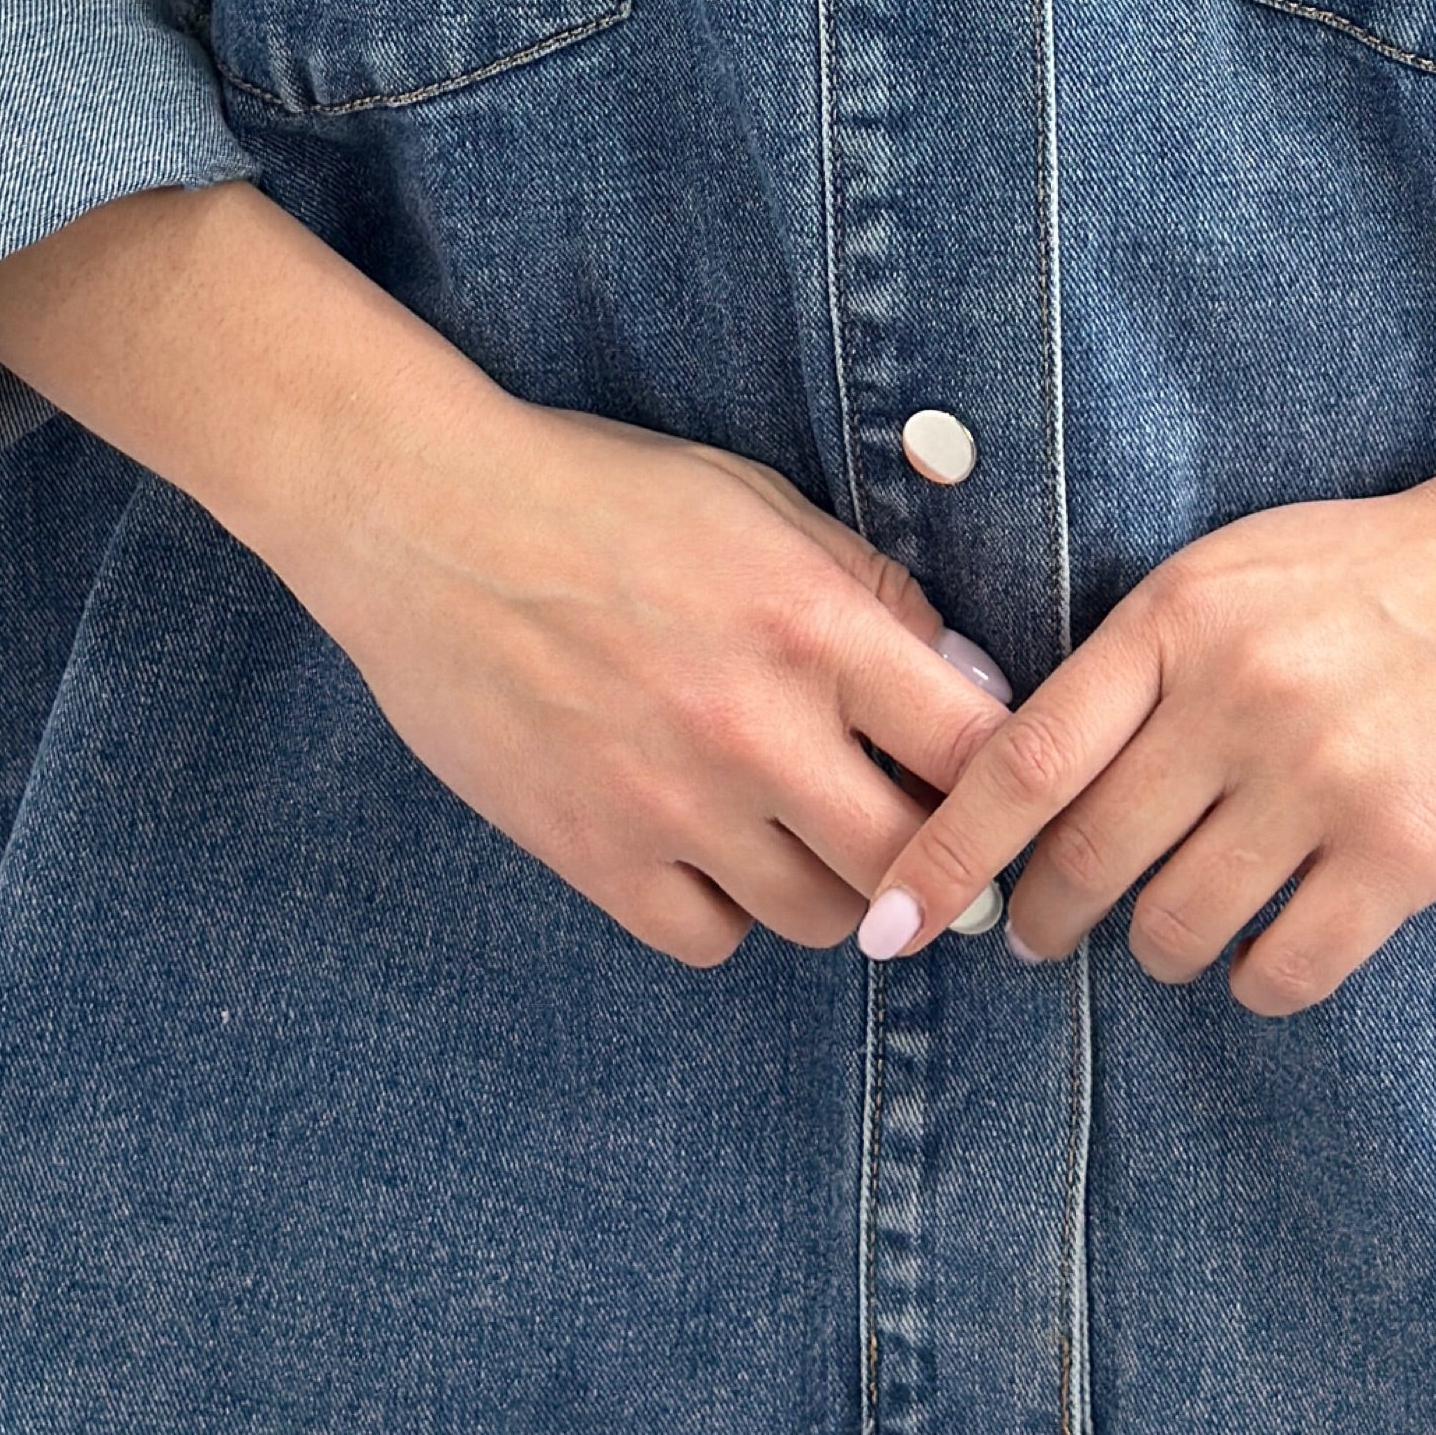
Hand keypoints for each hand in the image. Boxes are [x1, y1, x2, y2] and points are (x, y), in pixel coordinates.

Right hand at [296, 399, 1019, 965]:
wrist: (425, 522)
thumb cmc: (599, 495)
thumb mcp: (758, 502)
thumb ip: (871, 592)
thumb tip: (968, 682)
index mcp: (813, 623)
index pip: (979, 747)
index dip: (1011, 777)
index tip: (1003, 782)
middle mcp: (755, 726)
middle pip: (914, 860)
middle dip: (934, 853)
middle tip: (915, 829)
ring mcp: (672, 802)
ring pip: (821, 916)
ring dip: (832, 883)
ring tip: (803, 828)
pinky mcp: (594, 854)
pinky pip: (709, 939)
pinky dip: (726, 909)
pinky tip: (709, 848)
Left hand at [850, 233, 1435, 1016]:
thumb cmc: (1384, 570)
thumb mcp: (1234, 575)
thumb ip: (1139, 662)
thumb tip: (1030, 773)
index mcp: (1176, 620)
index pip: (1021, 762)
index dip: (943, 857)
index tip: (892, 921)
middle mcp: (1235, 699)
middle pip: (1086, 860)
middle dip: (1045, 919)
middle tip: (1042, 936)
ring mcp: (1321, 779)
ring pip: (1179, 928)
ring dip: (1160, 949)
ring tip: (1171, 935)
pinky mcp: (1406, 851)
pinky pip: (1287, 967)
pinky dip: (1259, 979)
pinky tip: (1268, 954)